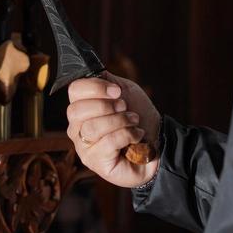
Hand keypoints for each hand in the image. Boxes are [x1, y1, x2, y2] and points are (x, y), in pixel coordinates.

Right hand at [67, 74, 160, 188]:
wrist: (158, 142)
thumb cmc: (139, 116)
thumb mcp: (125, 91)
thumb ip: (107, 80)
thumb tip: (92, 71)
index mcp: (81, 107)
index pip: (74, 91)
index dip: (95, 87)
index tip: (116, 91)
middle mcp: (77, 127)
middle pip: (76, 110)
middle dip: (105, 106)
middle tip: (125, 107)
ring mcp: (84, 146)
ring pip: (92, 127)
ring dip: (119, 121)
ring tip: (134, 121)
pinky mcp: (95, 162)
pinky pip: (107, 143)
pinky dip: (127, 135)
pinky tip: (137, 136)